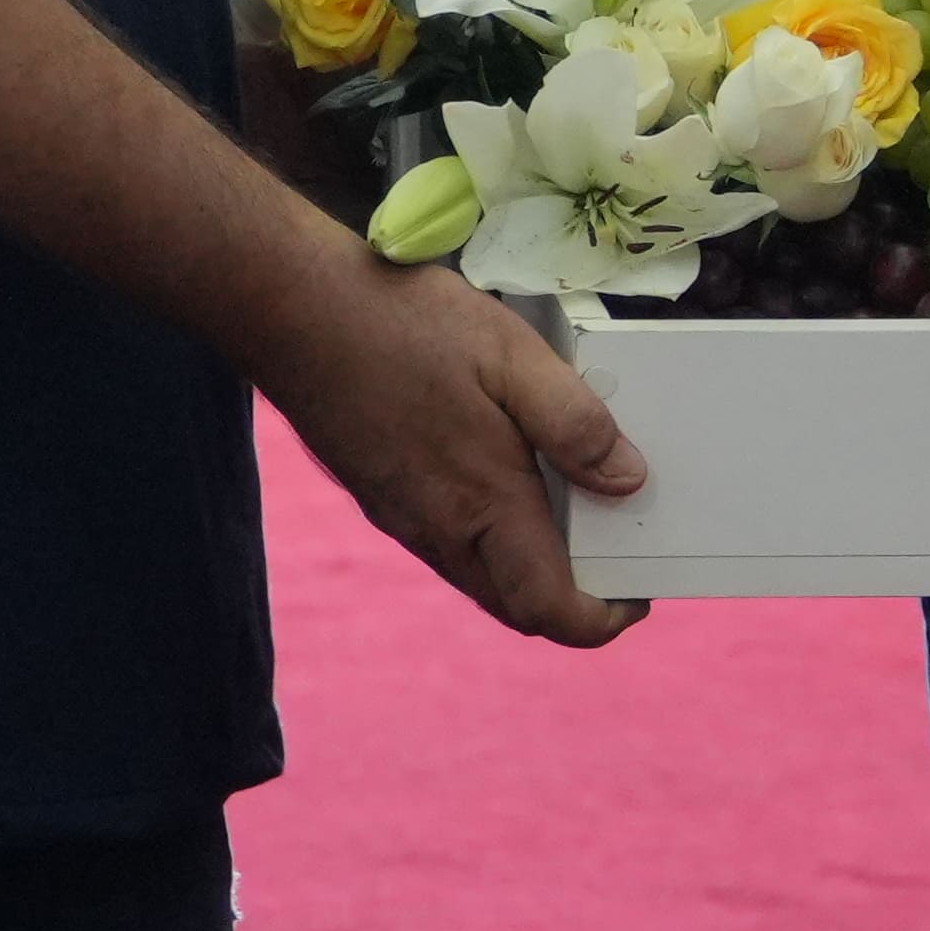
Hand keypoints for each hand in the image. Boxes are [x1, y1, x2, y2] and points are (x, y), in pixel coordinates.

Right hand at [252, 251, 651, 647]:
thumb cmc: (404, 327)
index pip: (548, 608)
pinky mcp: (383, 496)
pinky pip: (449, 543)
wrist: (291, 312)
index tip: (638, 593)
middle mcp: (438, 530)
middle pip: (516, 604)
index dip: (602, 618)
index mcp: (482, 506)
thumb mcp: (512, 356)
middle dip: (573, 598)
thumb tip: (628, 481)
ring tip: (573, 504)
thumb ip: (575, 423)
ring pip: (480, 575)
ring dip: (531, 564)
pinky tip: (508, 473)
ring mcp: (403, 518)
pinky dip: (493, 534)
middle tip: (616, 548)